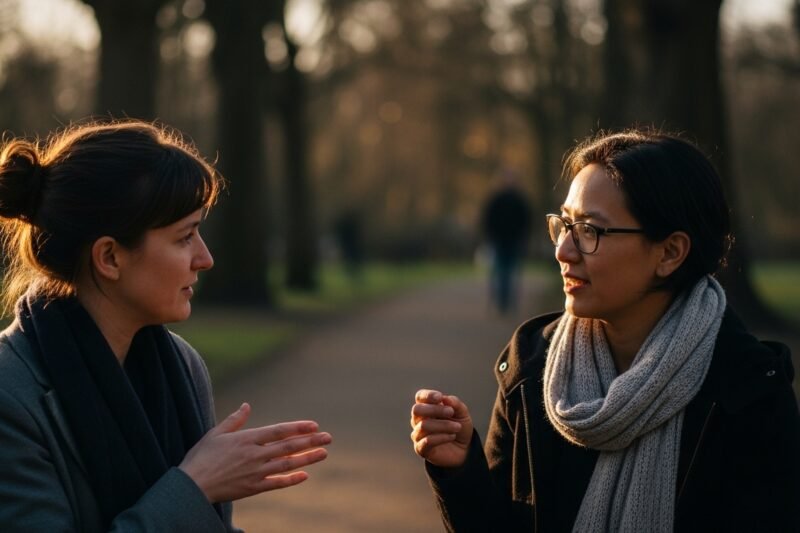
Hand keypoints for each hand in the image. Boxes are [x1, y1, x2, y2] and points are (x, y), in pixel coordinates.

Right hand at [180, 403, 331, 502]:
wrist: (191, 486)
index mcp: (247, 439)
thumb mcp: (215, 433)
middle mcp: (255, 455)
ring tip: (323, 454)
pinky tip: (305, 475)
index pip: (279, 431)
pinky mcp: (253, 488)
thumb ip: (235, 420)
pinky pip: (277, 484)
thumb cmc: (201, 457)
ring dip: (307, 459)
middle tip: (328, 438)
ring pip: (287, 464)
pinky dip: (291, 480)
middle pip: (288, 447)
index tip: (314, 425)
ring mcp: (255, 472)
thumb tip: (247, 405)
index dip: (298, 428)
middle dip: (310, 441)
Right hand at [410, 389, 472, 467]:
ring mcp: (418, 434)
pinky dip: (441, 437)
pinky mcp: (421, 449)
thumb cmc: (459, 427)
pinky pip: (427, 440)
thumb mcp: (462, 414)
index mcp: (427, 407)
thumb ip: (455, 404)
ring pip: (423, 425)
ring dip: (443, 425)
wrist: (464, 449)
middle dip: (435, 409)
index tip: (440, 397)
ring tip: (457, 427)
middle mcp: (418, 419)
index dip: (427, 395)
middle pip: (417, 410)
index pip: (420, 397)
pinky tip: (452, 436)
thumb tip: (444, 398)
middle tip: (451, 412)